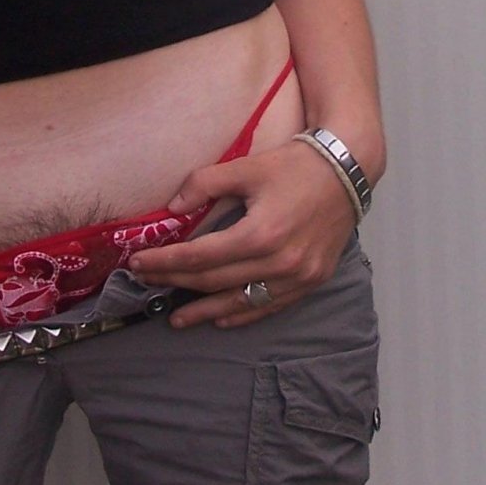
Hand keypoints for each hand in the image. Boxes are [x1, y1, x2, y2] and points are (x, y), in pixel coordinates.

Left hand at [125, 139, 358, 328]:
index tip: (138, 263)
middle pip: (215, 281)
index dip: (166, 261)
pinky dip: (243, 314)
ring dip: (205, 312)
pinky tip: (222, 319)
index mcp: (260, 234)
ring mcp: (298, 277)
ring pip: (241, 302)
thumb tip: (173, 208)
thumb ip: (205, 184)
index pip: (200, 256)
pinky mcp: (311, 281)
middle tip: (147, 283)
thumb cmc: (296, 165)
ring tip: (177, 319)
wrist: (347, 170)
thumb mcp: (246, 166)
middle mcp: (279, 262)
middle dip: (176, 282)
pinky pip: (270, 306)